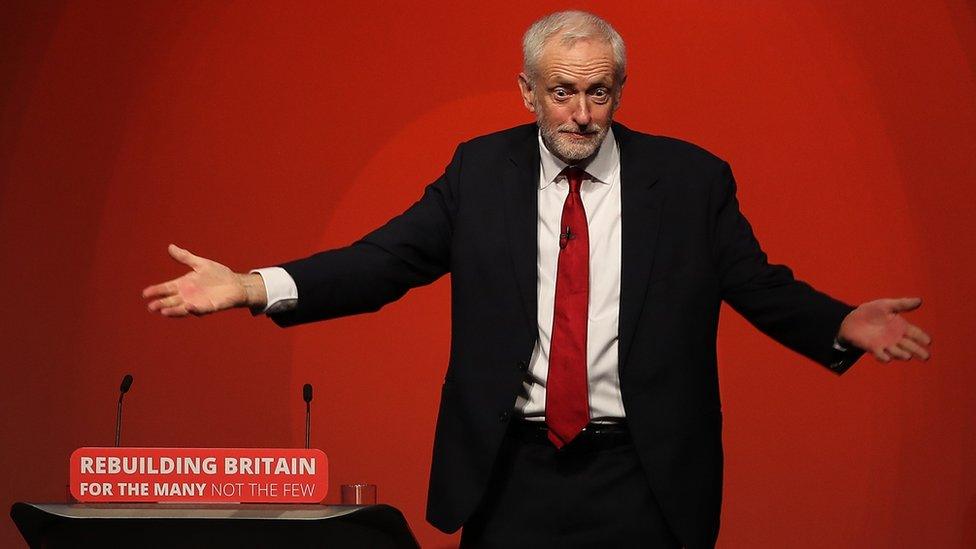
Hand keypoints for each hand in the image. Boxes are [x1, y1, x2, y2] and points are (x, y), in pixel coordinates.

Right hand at [142, 244, 265, 316]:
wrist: (235, 283)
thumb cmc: (218, 274)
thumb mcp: (200, 264)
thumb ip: (185, 257)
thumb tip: (170, 247)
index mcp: (184, 284)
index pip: (166, 288)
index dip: (156, 290)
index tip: (145, 293)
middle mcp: (188, 296)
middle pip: (171, 301)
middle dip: (161, 304)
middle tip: (151, 306)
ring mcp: (197, 303)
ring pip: (182, 308)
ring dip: (173, 310)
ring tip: (163, 312)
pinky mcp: (209, 307)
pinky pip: (200, 310)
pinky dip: (194, 309)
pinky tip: (188, 307)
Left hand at [838, 297, 930, 362]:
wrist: (851, 319)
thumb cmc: (871, 311)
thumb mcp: (886, 305)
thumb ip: (902, 304)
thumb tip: (919, 300)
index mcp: (901, 326)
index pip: (915, 333)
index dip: (922, 337)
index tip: (928, 341)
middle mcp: (896, 338)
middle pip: (910, 346)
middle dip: (918, 351)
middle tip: (926, 356)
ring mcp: (885, 344)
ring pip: (897, 352)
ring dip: (901, 354)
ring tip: (907, 356)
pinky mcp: (873, 348)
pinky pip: (880, 354)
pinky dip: (883, 357)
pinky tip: (887, 358)